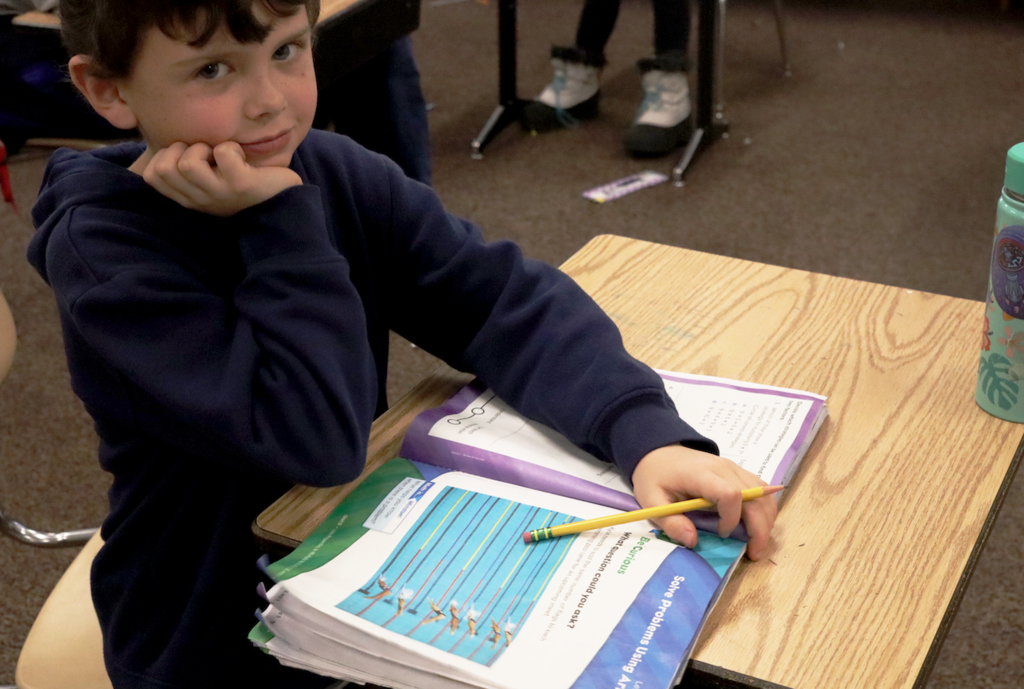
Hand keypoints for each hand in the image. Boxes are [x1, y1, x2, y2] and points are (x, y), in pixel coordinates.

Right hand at [140, 141, 300, 216]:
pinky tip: (242, 156)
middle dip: (180, 149)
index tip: (188, 156)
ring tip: (222, 155)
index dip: (164, 157)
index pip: (151, 177)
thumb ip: (185, 165)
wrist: (282, 201)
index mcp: (188, 198)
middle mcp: (200, 200)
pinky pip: (223, 153)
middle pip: (164, 168)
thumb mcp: (207, 178)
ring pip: (187, 163)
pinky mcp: (241, 185)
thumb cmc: (241, 182)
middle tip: (205, 153)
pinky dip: (232, 147)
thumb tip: (164, 133)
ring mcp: (220, 194)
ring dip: (203, 147)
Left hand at [631, 445, 776, 559]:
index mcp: (701, 474)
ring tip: (757, 544)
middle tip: (755, 554)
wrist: (659, 453)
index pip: (730, 494)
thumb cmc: (655, 477)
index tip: (721, 534)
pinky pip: (760, 489)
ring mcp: (734, 468)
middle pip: (755, 496)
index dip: (731, 519)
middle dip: (760, 529)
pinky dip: (764, 509)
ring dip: (766, 520)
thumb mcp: (652, 501)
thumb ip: (670, 522)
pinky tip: (756, 526)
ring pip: (763, 493)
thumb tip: (692, 541)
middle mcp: (724, 468)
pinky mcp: (737, 472)